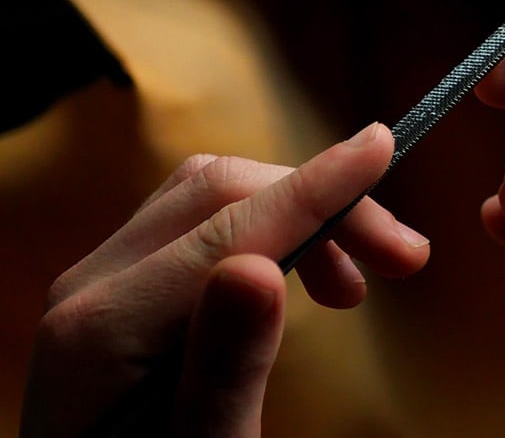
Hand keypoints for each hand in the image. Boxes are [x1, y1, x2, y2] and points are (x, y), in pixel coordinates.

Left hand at [20, 122, 429, 436]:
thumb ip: (224, 370)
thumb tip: (261, 270)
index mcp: (102, 331)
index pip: (229, 225)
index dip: (316, 188)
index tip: (382, 145)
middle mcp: (90, 288)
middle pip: (218, 191)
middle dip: (321, 205)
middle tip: (403, 256)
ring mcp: (101, 285)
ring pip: (210, 196)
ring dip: (298, 216)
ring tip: (355, 285)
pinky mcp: (121, 293)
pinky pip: (199, 224)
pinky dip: (267, 232)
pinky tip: (301, 277)